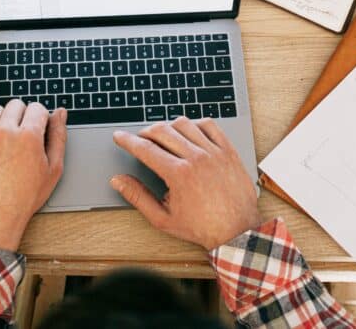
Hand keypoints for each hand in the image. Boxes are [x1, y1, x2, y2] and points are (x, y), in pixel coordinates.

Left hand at [0, 99, 66, 249]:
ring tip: (8, 141)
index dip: (41, 118)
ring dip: (4, 121)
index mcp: (28, 136)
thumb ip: (59, 136)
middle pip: (16, 105)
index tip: (38, 129)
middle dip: (23, 116)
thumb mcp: (53, 169)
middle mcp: (4, 132)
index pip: (37, 108)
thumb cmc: (25, 197)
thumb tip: (60, 113)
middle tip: (24, 135)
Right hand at [111, 117, 261, 249]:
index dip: (128, 140)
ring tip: (163, 136)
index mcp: (179, 174)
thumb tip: (119, 181)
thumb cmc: (202, 227)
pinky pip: (209, 125)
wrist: (237, 231)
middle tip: (140, 139)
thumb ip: (138, 197)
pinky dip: (195, 124)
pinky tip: (189, 132)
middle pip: (162, 131)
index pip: (145, 148)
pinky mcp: (228, 151)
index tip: (119, 136)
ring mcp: (214, 152)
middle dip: (145, 132)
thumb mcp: (163, 218)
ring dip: (168, 126)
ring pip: (184, 123)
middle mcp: (196, 158)